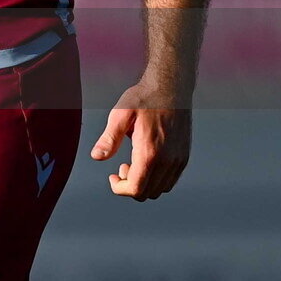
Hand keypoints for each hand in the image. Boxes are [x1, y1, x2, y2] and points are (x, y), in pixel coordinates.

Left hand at [90, 79, 191, 199]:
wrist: (171, 87)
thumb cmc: (145, 98)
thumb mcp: (121, 114)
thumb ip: (109, 139)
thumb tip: (97, 156)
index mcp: (150, 152)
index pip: (136, 188)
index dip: (120, 189)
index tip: (112, 177)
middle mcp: (168, 161)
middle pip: (147, 193)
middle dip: (130, 186)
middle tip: (121, 166)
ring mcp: (178, 160)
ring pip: (160, 189)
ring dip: (144, 183)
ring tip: (133, 162)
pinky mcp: (184, 156)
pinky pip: (170, 181)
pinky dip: (156, 179)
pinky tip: (147, 160)